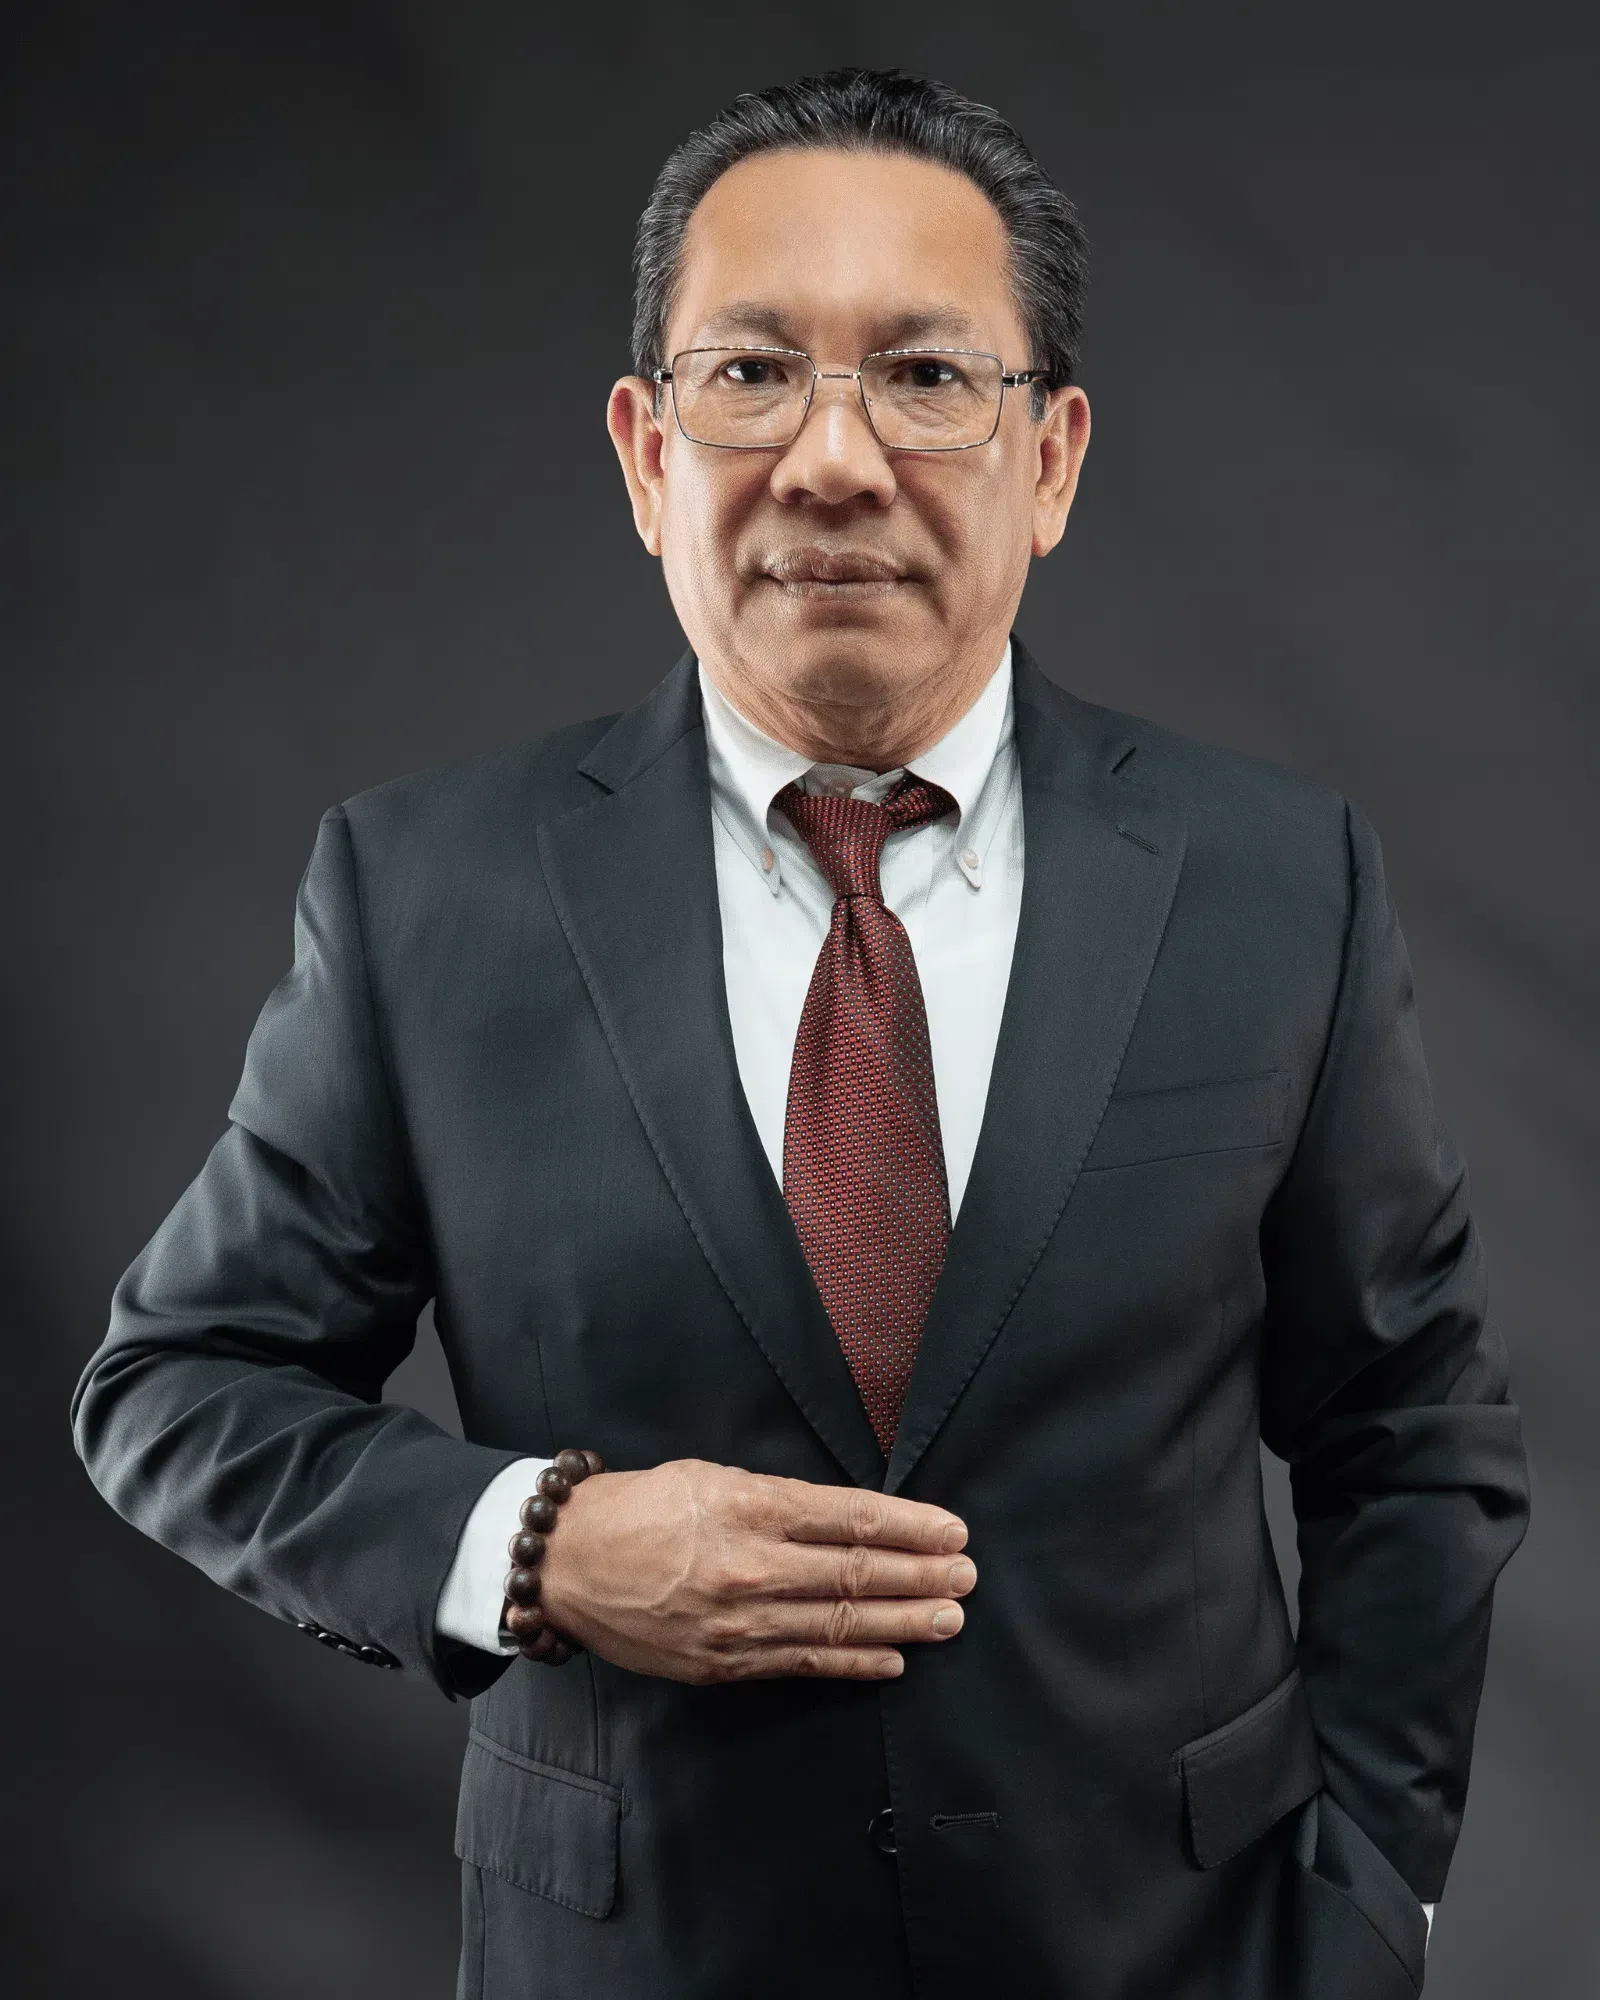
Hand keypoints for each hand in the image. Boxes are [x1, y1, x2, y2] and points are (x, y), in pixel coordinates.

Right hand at [534, 1459, 974, 1683]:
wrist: (566, 1562)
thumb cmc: (641, 1507)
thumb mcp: (711, 1478)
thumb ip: (778, 1500)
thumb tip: (846, 1520)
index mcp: (750, 1508)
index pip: (850, 1520)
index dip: (910, 1528)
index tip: (953, 1531)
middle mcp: (750, 1567)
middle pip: (855, 1575)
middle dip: (921, 1577)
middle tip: (967, 1578)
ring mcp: (739, 1623)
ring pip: (838, 1625)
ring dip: (903, 1623)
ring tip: (949, 1619)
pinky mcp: (723, 1662)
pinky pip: (802, 1664)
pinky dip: (853, 1663)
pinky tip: (892, 1659)